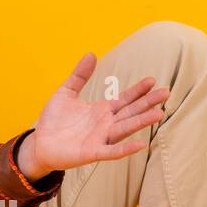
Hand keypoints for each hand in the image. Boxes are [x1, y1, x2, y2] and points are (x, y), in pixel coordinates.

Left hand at [17, 53, 168, 180]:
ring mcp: (101, 139)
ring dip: (142, 122)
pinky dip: (125, 149)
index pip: (125, 99)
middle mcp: (106, 124)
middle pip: (131, 111)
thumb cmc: (54, 121)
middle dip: (148, 102)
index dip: (138, 90)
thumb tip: (91, 54)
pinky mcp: (92, 153)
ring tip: (159, 113)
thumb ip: (79, 76)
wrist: (40, 144)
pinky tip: (140, 144)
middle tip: (166, 92)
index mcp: (102, 110)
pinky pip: (112, 151)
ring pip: (126, 129)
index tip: (152, 80)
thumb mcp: (66, 93)